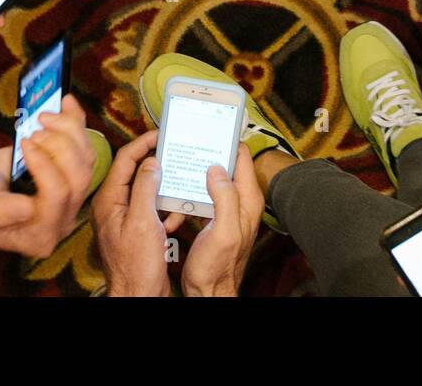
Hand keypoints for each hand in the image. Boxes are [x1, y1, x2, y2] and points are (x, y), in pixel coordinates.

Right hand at [0, 96, 95, 257]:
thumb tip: (26, 208)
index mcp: (38, 236)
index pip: (56, 198)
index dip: (45, 166)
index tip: (24, 143)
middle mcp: (61, 220)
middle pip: (78, 179)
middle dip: (60, 146)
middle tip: (35, 129)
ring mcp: (70, 199)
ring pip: (86, 161)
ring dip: (71, 132)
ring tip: (44, 116)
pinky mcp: (72, 177)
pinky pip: (84, 150)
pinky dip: (77, 125)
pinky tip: (67, 102)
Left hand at [91, 129, 184, 296]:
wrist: (138, 295)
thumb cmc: (136, 266)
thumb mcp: (143, 222)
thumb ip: (146, 188)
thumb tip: (152, 163)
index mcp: (109, 202)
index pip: (124, 161)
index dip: (142, 144)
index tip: (159, 135)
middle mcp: (114, 208)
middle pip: (134, 174)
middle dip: (155, 162)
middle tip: (172, 150)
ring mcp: (125, 220)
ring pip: (146, 192)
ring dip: (164, 186)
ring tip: (179, 177)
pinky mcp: (136, 232)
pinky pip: (152, 210)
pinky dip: (166, 208)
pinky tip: (178, 212)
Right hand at [182, 143, 262, 296]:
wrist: (208, 292)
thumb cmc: (217, 268)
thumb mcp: (223, 231)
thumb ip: (224, 197)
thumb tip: (217, 168)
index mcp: (247, 199)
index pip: (242, 157)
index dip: (228, 140)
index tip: (211, 129)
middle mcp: (239, 202)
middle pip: (224, 166)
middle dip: (206, 156)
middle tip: (189, 145)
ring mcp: (226, 210)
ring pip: (209, 182)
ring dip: (193, 178)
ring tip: (178, 171)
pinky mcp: (212, 219)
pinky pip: (200, 199)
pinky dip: (186, 199)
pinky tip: (174, 206)